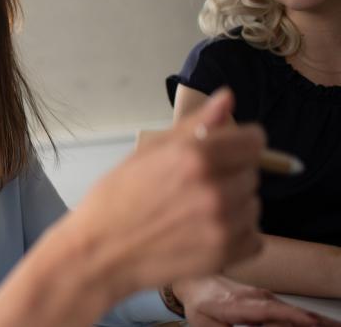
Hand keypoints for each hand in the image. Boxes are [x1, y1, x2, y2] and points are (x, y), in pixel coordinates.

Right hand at [73, 88, 263, 291]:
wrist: (100, 252)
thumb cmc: (116, 199)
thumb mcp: (148, 152)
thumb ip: (193, 126)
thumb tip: (227, 98)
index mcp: (196, 156)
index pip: (254, 141)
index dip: (240, 143)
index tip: (226, 151)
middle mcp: (216, 189)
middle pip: (252, 173)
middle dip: (230, 176)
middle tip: (194, 187)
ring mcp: (223, 225)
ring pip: (252, 205)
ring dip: (233, 206)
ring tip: (196, 213)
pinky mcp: (225, 255)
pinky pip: (253, 238)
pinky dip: (235, 237)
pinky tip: (205, 234)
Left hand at [172, 275, 333, 326]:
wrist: (198, 283)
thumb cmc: (201, 305)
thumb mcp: (205, 325)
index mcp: (236, 304)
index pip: (267, 310)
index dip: (291, 316)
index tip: (312, 322)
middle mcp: (255, 298)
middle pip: (288, 313)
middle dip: (311, 322)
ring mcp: (265, 297)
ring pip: (294, 312)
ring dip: (317, 321)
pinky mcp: (270, 301)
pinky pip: (293, 312)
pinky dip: (311, 318)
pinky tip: (326, 324)